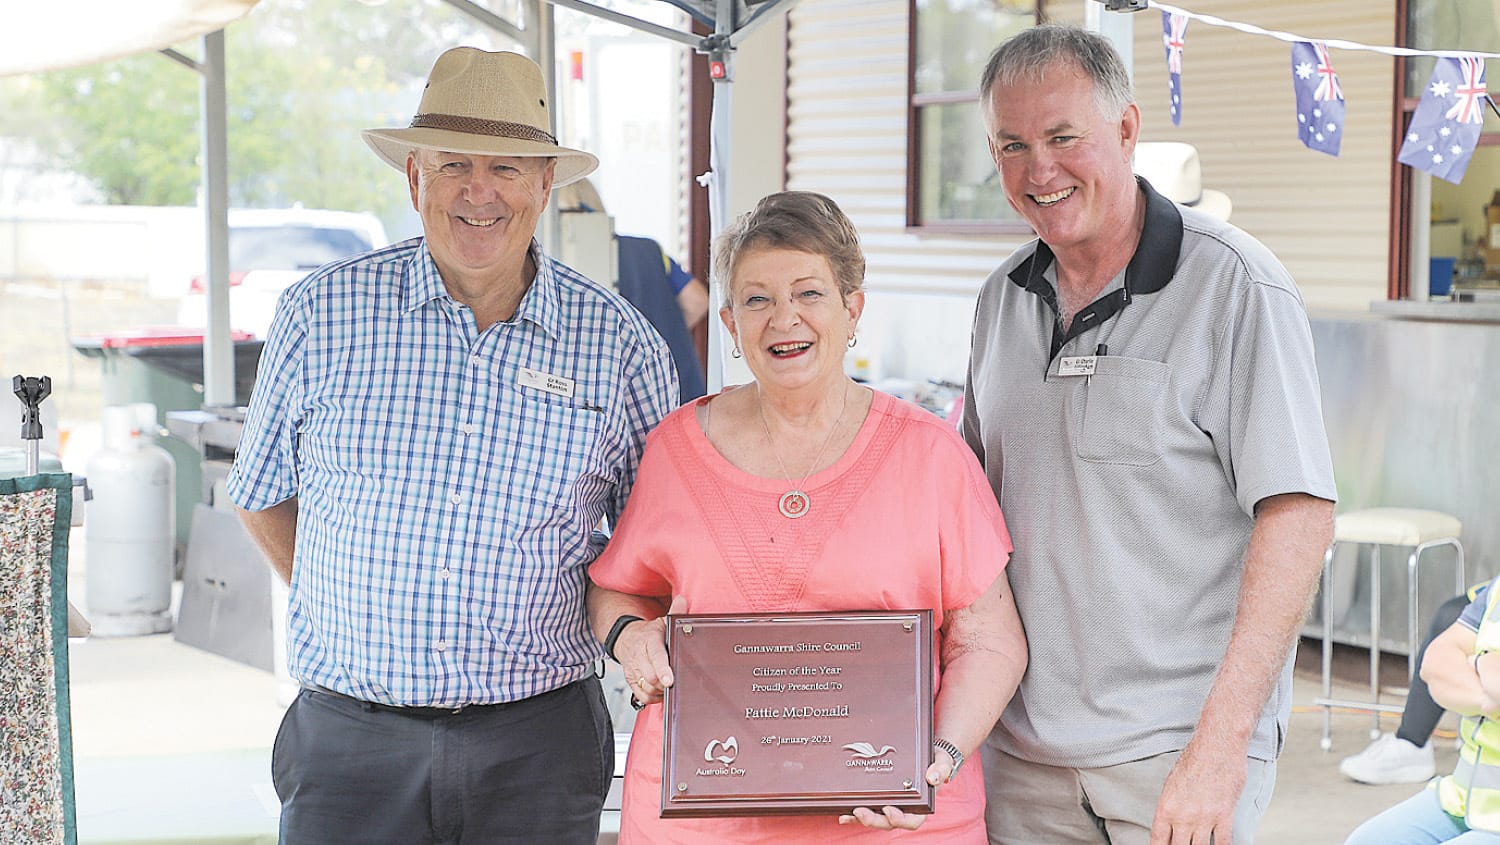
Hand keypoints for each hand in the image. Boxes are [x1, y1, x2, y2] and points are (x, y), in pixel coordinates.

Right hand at [616, 595, 685, 706]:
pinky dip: (653, 698)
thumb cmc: (649, 633)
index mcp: (649, 640)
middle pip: (652, 677)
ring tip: (669, 686)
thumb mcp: (662, 621)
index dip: (663, 669)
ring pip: (647, 688)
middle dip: (665, 684)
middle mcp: (639, 656)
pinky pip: (642, 696)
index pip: (656, 656)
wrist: (627, 638)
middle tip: (676, 682)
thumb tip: (683, 601)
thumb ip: (675, 613)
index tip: (669, 680)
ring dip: (661, 691)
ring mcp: (634, 669)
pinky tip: (661, 692)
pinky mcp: (631, 680)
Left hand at [835, 750, 951, 830]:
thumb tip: (932, 778)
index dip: (899, 820)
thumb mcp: (943, 762)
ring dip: (862, 818)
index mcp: (921, 806)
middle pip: (889, 823)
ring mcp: (892, 805)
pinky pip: (869, 808)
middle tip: (861, 812)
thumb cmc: (937, 762)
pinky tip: (844, 813)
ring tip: (849, 813)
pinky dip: (856, 813)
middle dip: (874, 820)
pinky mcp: (881, 798)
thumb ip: (941, 769)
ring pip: (877, 818)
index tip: (889, 810)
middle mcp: (905, 809)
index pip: (912, 821)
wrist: (929, 755)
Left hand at [1150, 742, 1242, 844]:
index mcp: (1167, 807)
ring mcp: (1204, 817)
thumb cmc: (1194, 760)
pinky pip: (1223, 842)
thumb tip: (1172, 825)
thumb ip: (1172, 806)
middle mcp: (1183, 815)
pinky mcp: (1224, 815)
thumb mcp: (1172, 783)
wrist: (1217, 747)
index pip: (1158, 839)